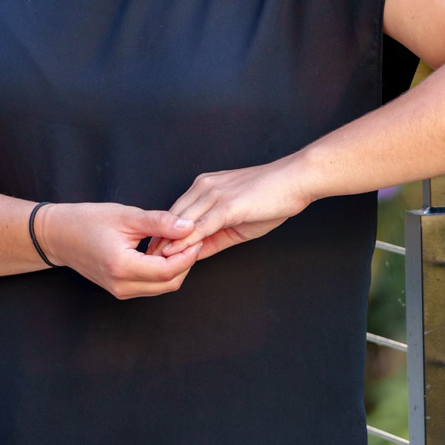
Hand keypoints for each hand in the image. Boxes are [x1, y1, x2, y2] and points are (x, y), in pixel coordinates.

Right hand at [39, 202, 203, 298]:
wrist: (58, 236)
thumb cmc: (88, 221)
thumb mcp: (127, 216)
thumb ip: (160, 223)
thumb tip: (189, 227)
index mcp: (122, 266)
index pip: (168, 270)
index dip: (188, 255)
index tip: (197, 236)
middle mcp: (121, 285)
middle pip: (169, 283)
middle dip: (186, 262)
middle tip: (193, 239)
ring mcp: (120, 291)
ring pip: (162, 287)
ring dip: (176, 268)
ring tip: (180, 243)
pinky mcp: (120, 289)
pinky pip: (151, 286)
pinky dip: (163, 272)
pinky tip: (165, 252)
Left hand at [155, 154, 314, 259]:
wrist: (297, 179)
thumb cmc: (273, 197)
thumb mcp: (238, 219)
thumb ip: (213, 235)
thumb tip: (194, 253)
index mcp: (205, 186)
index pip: (175, 213)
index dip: (164, 236)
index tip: (154, 255)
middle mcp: (204, 186)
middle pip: (171, 218)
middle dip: (159, 242)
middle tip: (146, 264)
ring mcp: (214, 194)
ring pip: (181, 224)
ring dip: (168, 246)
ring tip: (155, 265)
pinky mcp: (227, 205)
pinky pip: (200, 227)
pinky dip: (186, 243)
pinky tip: (177, 256)